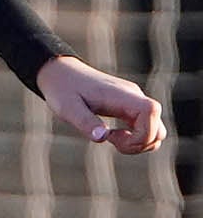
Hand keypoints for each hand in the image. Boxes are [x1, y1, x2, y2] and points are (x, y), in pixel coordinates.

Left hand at [38, 54, 164, 156]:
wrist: (60, 73)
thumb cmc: (62, 90)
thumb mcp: (67, 108)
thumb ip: (86, 122)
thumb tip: (102, 138)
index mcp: (123, 96)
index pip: (152, 112)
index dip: (140, 134)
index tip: (113, 137)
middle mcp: (134, 97)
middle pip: (158, 128)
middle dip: (139, 144)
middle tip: (112, 141)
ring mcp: (134, 102)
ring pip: (155, 130)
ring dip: (138, 142)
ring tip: (111, 138)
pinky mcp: (130, 107)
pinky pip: (145, 127)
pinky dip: (134, 137)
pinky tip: (113, 134)